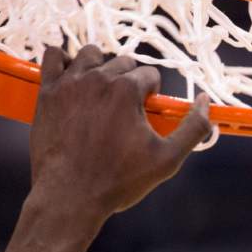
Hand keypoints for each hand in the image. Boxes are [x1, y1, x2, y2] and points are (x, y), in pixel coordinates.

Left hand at [29, 45, 210, 218]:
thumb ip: (192, 129)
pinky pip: (51, 56)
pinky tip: (69, 77)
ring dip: (99, 66)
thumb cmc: (117, 181)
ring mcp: (69, 84)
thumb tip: (205, 103)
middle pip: (122, 62)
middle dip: (128, 81)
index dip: (151, 94)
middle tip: (125, 110)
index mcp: (127, 90)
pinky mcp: (46, 93)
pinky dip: (61, 60)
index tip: (145, 112)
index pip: (149, 74)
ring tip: (101, 91)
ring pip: (90, 54)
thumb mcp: (167, 159)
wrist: (70, 197)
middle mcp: (98, 79)